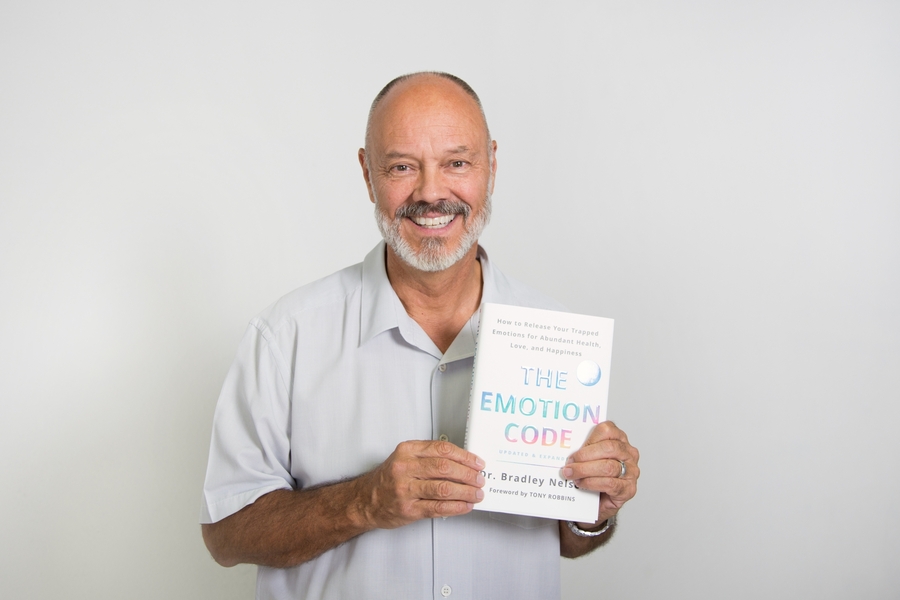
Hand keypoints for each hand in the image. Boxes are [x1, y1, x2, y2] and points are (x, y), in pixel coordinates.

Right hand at [358, 440, 485, 528]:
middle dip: (468, 474)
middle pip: (445, 468)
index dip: (464, 456)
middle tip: (480, 479)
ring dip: (465, 492)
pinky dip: (456, 507)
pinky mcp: (408, 509)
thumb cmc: (388, 478)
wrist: (365, 500)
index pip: (442, 449)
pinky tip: (465, 506)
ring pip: (443, 489)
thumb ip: (429, 456)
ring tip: (477, 494)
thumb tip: (462, 462)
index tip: (477, 462)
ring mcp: (405, 489)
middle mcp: (405, 468)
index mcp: (407, 451)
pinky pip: (437, 508)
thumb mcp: (404, 458)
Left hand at [562, 421, 638, 524]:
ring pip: (608, 467)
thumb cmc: (595, 476)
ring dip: (585, 470)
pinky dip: (592, 483)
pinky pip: (610, 484)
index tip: (574, 448)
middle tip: (569, 463)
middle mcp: (628, 454)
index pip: (608, 430)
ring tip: (571, 474)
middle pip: (609, 448)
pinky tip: (581, 484)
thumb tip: (565, 446)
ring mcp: (631, 472)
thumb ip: (584, 449)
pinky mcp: (628, 489)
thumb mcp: (590, 458)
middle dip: (585, 456)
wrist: (600, 502)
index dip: (590, 438)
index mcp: (619, 440)